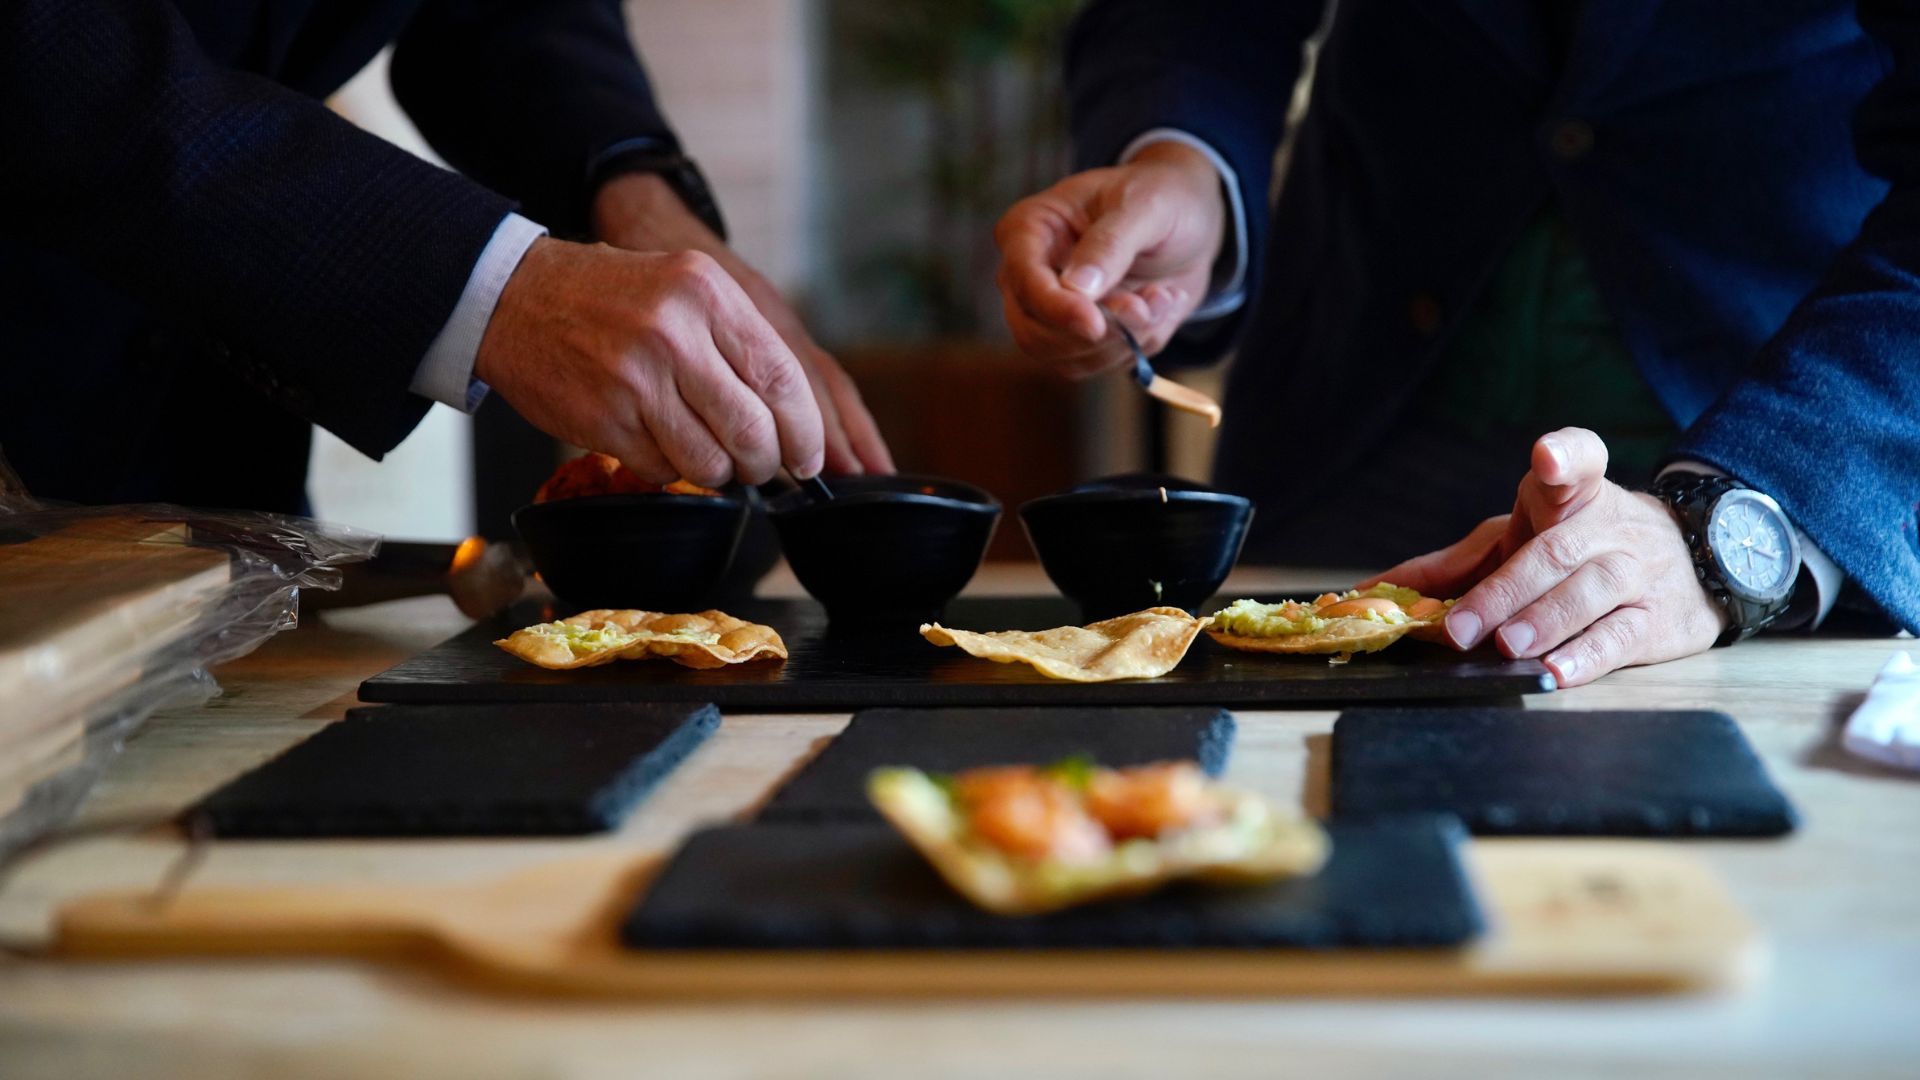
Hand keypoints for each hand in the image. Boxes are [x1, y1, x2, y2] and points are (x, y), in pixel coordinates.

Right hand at [592, 173, 893, 474]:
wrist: (515, 297)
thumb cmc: (612, 297)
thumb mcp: (685, 287)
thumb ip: (740, 342)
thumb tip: (794, 419)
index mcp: (706, 293)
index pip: (781, 377)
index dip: (804, 430)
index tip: (809, 457)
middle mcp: (673, 333)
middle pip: (752, 431)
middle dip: (765, 463)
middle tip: (759, 466)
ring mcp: (635, 380)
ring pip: (711, 462)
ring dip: (719, 472)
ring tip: (707, 453)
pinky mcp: (604, 420)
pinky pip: (663, 470)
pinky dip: (670, 468)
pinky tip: (655, 439)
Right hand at [993, 141, 1225, 377]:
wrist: (1189, 222)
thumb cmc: (1161, 197)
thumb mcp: (1146, 206)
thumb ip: (1111, 243)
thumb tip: (1077, 288)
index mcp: (1029, 228)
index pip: (1024, 281)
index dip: (1056, 309)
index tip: (1096, 324)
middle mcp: (1028, 274)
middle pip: (1033, 332)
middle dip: (1097, 333)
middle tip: (1148, 306)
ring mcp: (1049, 310)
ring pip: (1065, 357)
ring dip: (1124, 339)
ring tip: (1162, 297)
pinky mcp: (1076, 337)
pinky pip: (1095, 364)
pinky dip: (1134, 346)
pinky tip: (1159, 308)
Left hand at [1364, 428, 1728, 686]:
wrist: (1692, 562)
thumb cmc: (1579, 549)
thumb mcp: (1517, 540)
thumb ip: (1450, 566)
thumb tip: (1371, 591)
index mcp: (1572, 495)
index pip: (1579, 460)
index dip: (1565, 455)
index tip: (1548, 457)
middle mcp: (1608, 528)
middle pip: (1556, 552)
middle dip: (1507, 591)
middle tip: (1464, 628)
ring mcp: (1637, 572)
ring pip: (1592, 591)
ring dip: (1548, 620)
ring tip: (1511, 646)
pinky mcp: (1658, 619)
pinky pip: (1622, 636)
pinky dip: (1588, 655)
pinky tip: (1558, 671)